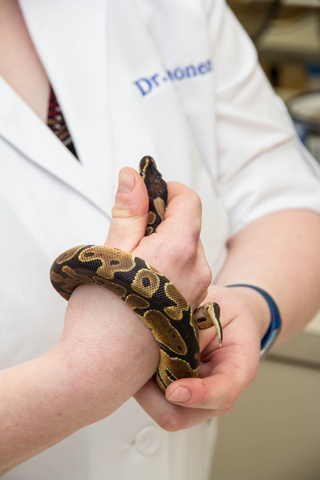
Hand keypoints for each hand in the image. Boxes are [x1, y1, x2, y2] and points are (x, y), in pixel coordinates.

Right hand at [105, 168, 266, 430]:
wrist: (101, 372)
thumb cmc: (100, 312)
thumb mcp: (111, 252)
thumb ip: (129, 211)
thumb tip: (133, 175)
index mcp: (180, 249)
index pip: (189, 200)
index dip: (168, 189)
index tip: (146, 193)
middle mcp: (199, 270)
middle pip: (187, 228)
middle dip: (160, 222)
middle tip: (128, 237)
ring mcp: (198, 295)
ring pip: (186, 254)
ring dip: (163, 249)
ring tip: (130, 269)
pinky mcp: (191, 313)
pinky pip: (185, 279)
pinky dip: (167, 272)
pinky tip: (140, 290)